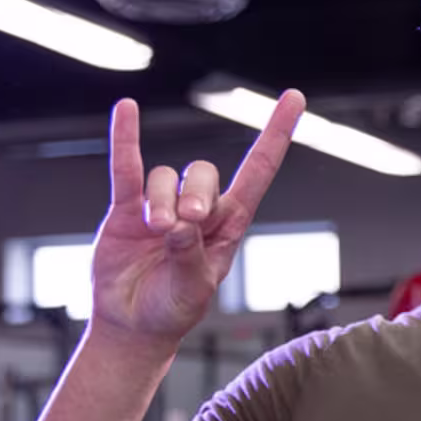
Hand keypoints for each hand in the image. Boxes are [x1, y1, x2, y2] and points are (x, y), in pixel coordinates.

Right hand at [90, 93, 303, 347]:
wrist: (134, 324)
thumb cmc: (173, 309)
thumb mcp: (193, 291)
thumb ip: (190, 257)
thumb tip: (180, 224)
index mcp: (229, 224)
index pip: (258, 171)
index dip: (276, 135)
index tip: (294, 97)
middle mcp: (199, 208)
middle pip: (204, 173)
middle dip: (195, 193)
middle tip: (186, 223)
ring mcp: (162, 205)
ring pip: (165, 178)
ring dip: (160, 200)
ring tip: (154, 231)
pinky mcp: (126, 209)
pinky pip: (126, 167)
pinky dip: (126, 138)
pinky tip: (128, 109)